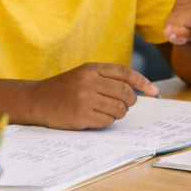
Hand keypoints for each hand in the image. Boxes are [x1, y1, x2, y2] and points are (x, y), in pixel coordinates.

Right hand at [30, 63, 157, 129]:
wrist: (37, 100)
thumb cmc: (64, 88)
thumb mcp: (84, 75)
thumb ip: (107, 78)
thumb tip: (137, 90)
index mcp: (92, 68)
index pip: (125, 73)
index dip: (143, 82)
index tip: (153, 91)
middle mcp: (89, 82)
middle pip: (126, 93)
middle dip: (130, 102)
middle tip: (125, 105)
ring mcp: (85, 99)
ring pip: (119, 109)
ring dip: (118, 113)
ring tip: (107, 111)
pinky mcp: (81, 116)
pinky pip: (107, 121)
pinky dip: (106, 121)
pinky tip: (96, 117)